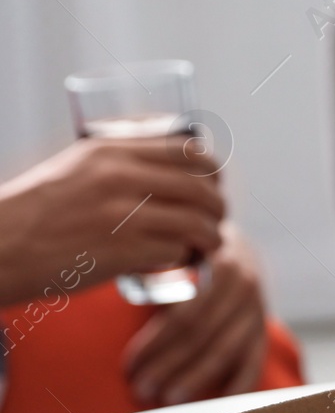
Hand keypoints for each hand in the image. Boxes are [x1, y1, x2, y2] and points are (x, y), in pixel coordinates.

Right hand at [0, 137, 224, 305]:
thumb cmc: (38, 210)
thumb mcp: (76, 167)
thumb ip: (120, 162)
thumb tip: (171, 166)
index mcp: (111, 151)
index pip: (189, 151)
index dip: (213, 170)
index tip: (214, 184)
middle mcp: (119, 178)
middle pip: (202, 189)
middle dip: (218, 207)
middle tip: (215, 220)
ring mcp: (122, 215)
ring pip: (197, 223)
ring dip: (212, 237)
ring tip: (209, 243)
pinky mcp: (122, 251)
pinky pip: (176, 251)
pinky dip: (185, 257)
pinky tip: (181, 260)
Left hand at [124, 221, 269, 405]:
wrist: (229, 244)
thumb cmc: (185, 249)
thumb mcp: (174, 247)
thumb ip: (156, 268)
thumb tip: (126, 284)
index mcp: (220, 265)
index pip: (186, 315)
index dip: (156, 344)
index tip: (129, 365)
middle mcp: (246, 287)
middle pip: (204, 337)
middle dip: (170, 366)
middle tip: (141, 389)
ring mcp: (258, 310)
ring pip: (226, 353)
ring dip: (195, 379)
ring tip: (167, 399)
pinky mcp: (262, 331)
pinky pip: (253, 364)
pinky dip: (238, 387)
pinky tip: (216, 405)